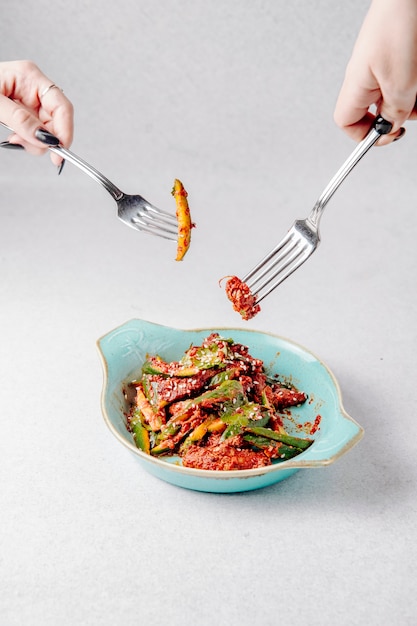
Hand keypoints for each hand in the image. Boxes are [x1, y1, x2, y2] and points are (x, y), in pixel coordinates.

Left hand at [0, 60, 73, 165]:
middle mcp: (31, 88)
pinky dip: (25, 140)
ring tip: (13, 139)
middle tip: (25, 145)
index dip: (65, 130)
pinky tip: (13, 138)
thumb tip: (45, 137)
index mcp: (28, 76)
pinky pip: (32, 132)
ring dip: (33, 141)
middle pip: (55, 120)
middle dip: (44, 138)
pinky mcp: (20, 113)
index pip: (61, 105)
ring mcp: (27, 101)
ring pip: (45, 130)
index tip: (59, 151)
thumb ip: (20, 120)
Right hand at [334, 0, 416, 144]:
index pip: (347, 122)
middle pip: (373, 111)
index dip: (364, 134)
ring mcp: (380, 63)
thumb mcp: (401, 82)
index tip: (387, 134)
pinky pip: (403, 78)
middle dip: (397, 115)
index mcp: (356, 84)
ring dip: (410, 100)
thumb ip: (394, 111)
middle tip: (414, 111)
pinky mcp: (396, 53)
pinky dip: (414, 84)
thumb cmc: (401, 25)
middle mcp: (364, 75)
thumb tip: (390, 126)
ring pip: (392, 95)